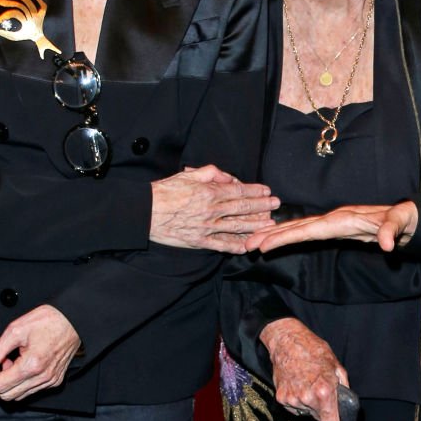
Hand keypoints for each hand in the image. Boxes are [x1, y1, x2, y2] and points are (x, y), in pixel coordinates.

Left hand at [0, 305, 79, 400]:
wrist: (74, 319)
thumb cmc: (49, 320)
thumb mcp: (17, 329)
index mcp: (31, 365)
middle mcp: (42, 377)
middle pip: (8, 396)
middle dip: (0, 380)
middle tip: (3, 361)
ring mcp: (50, 380)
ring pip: (20, 395)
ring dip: (12, 382)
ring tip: (16, 361)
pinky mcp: (56, 380)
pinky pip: (33, 390)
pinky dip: (24, 381)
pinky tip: (27, 364)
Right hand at [150, 164, 279, 252]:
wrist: (145, 212)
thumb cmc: (165, 191)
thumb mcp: (187, 175)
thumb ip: (210, 173)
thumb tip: (228, 177)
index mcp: (209, 192)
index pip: (239, 191)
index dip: (255, 191)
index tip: (267, 191)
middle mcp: (211, 210)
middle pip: (242, 208)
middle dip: (261, 206)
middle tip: (276, 205)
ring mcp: (206, 227)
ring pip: (236, 227)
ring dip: (255, 226)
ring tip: (269, 224)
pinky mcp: (198, 241)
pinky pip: (220, 245)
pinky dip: (234, 246)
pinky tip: (247, 247)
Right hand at [246, 201, 418, 253]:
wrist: (409, 215)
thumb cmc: (405, 219)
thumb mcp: (402, 223)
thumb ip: (392, 231)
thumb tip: (385, 245)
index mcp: (344, 219)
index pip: (309, 229)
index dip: (285, 236)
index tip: (264, 244)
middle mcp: (335, 218)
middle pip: (297, 226)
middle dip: (271, 235)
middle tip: (246, 245)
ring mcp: (335, 222)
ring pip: (299, 228)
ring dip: (276, 235)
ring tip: (254, 242)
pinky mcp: (337, 228)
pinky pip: (308, 232)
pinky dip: (290, 236)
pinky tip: (279, 240)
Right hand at [260, 318, 348, 420]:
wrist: (287, 341)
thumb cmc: (312, 349)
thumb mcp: (336, 365)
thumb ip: (343, 386)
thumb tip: (344, 401)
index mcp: (323, 391)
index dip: (333, 420)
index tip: (333, 414)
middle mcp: (307, 398)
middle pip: (318, 417)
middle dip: (321, 407)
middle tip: (318, 388)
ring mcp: (292, 399)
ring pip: (305, 411)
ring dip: (308, 401)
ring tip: (306, 381)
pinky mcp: (281, 398)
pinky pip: (293, 406)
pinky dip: (296, 398)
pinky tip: (296, 382)